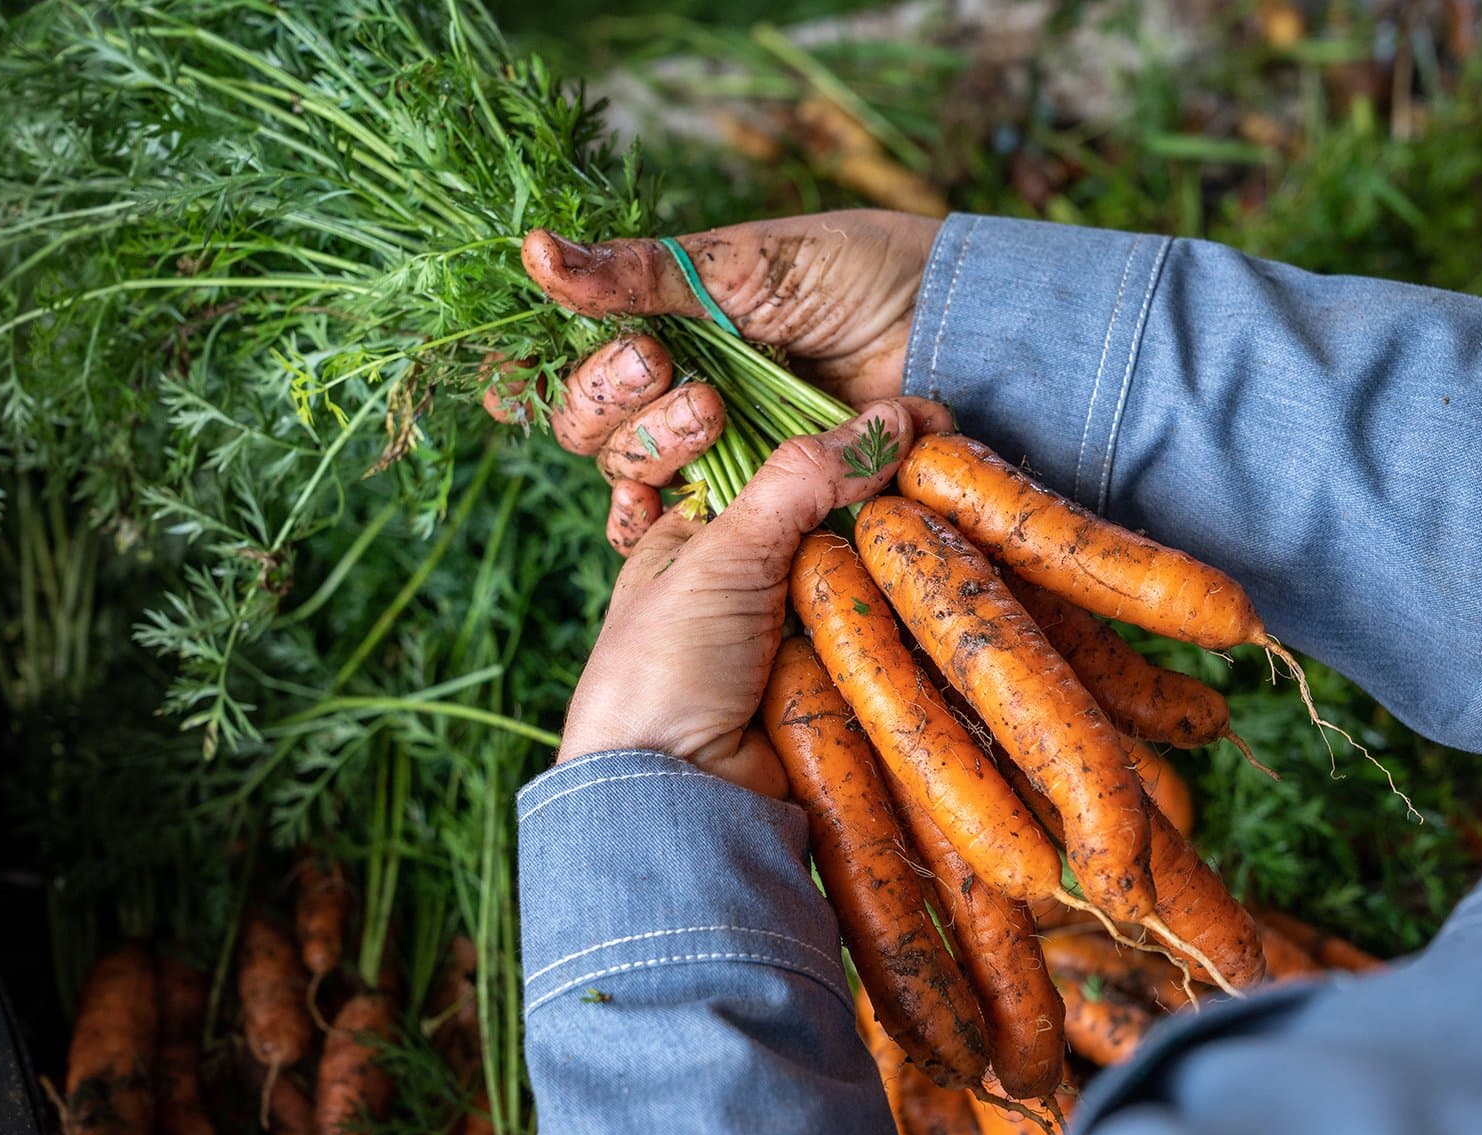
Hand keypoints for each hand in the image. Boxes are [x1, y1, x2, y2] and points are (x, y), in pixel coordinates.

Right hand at [484, 210, 940, 553]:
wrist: (949, 321)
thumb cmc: (850, 273)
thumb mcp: (739, 264)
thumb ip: (639, 274)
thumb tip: (533, 254)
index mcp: (664, 334)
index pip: (579, 373)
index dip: (569, 381)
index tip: (603, 364)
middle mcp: (680, 400)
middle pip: (592, 433)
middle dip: (615, 407)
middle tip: (671, 372)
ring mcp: (720, 457)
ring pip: (634, 479)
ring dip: (654, 450)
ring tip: (713, 412)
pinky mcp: (765, 505)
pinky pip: (696, 532)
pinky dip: (671, 526)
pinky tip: (671, 511)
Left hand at [556, 396, 953, 794]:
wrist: (675, 802)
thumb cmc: (664, 670)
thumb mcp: (722, 554)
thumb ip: (799, 480)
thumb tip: (892, 418)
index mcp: (698, 540)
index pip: (785, 472)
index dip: (850, 446)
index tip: (921, 424)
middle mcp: (745, 589)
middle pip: (838, 529)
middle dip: (891, 511)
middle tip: (953, 481)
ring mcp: (793, 645)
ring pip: (871, 587)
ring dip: (910, 573)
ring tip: (968, 539)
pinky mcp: (833, 696)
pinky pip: (887, 649)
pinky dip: (916, 633)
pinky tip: (957, 602)